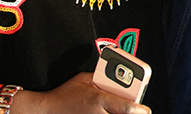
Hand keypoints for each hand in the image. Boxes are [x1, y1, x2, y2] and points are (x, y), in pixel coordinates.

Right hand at [10, 73, 150, 113]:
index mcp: (99, 100)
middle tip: (137, 111)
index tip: (146, 109)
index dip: (140, 110)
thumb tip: (118, 82)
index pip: (127, 108)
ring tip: (123, 111)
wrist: (45, 111)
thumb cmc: (64, 95)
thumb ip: (103, 80)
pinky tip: (107, 113)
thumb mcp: (84, 79)